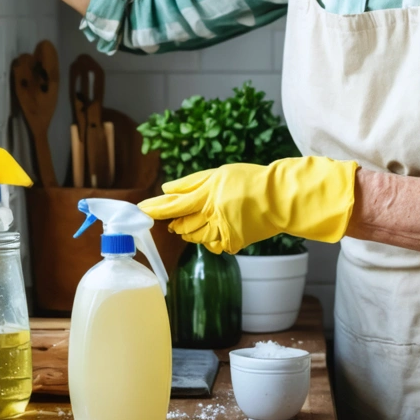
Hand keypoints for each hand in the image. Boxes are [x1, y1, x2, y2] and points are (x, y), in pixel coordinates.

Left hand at [138, 157, 357, 254]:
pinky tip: (220, 229)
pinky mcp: (233, 242)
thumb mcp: (219, 173)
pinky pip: (212, 245)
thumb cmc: (250, 180)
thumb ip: (191, 183)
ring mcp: (222, 230)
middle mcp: (212, 213)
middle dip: (176, 224)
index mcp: (208, 193)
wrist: (279, 197)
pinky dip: (211, 240)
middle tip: (176, 222)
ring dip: (192, 232)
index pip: (173, 205)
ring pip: (195, 237)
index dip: (155, 210)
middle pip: (182, 225)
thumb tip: (166, 190)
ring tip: (205, 220)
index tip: (139, 211)